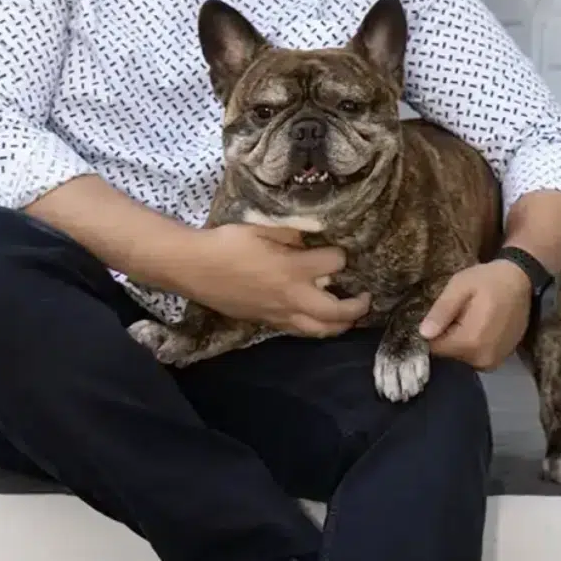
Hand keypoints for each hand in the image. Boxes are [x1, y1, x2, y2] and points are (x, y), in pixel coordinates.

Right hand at [182, 223, 370, 337]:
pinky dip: (316, 328)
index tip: (338, 251)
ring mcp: (280, 314)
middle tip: (365, 298)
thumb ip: (293, 234)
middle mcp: (292, 297)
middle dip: (356, 307)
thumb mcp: (263, 229)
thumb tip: (311, 238)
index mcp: (293, 269)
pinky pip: (300, 332)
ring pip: (320, 330)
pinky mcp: (267, 322)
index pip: (335, 264)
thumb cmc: (227, 243)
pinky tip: (317, 320)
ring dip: (339, 325)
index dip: (340, 256)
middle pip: (337, 312)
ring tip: (348, 317)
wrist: (194, 268)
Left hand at [418, 260, 532, 370]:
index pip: (435, 348)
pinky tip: (478, 327)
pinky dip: (472, 345)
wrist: (520, 281)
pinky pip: (474, 357)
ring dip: (460, 342)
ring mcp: (493, 362)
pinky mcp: (499, 360)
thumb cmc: (488, 280)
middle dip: (447, 337)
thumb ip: (442, 311)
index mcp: (470, 342)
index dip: (432, 332)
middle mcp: (482, 359)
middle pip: (448, 355)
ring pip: (461, 357)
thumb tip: (424, 334)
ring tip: (468, 319)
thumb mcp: (459, 287)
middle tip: (457, 314)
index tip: (439, 316)